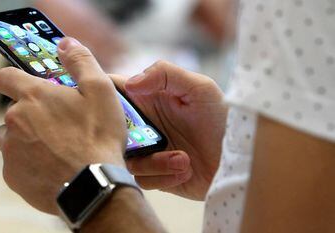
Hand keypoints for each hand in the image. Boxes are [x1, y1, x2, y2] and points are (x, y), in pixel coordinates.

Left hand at [0, 38, 125, 214]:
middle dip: (31, 115)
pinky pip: (16, 164)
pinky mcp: (12, 177)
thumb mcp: (100, 90)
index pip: (4, 77)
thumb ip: (80, 61)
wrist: (95, 187)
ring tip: (56, 149)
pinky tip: (53, 167)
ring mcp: (11, 151)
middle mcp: (14, 121)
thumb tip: (65, 43)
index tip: (28, 87)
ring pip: (12, 139)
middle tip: (60, 126)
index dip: (14, 80)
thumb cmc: (99, 137)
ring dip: (27, 140)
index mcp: (33, 97)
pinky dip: (30, 164)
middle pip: (13, 112)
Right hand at [112, 61, 226, 199]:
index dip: (100, 96)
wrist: (239, 160)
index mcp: (148, 98)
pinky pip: (142, 179)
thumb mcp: (200, 87)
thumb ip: (165, 74)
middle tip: (149, 142)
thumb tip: (130, 83)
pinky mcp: (155, 174)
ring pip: (125, 158)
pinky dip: (163, 176)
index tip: (101, 106)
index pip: (112, 91)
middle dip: (126, 140)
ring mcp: (147, 150)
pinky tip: (185, 169)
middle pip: (110, 130)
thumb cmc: (223, 118)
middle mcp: (142, 124)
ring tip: (184, 159)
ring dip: (154, 162)